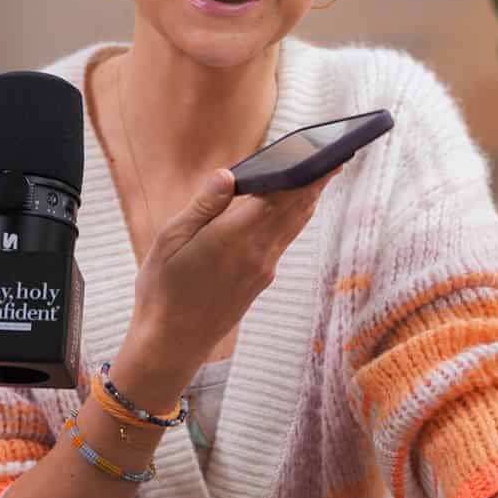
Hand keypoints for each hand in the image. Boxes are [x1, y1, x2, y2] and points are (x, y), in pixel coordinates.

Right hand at [113, 167, 338, 404]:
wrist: (171, 343)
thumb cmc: (163, 289)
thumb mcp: (171, 240)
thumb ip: (204, 205)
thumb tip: (229, 174)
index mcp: (235, 236)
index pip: (282, 196)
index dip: (308, 173)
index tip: (328, 154)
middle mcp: (258, 252)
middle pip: (296, 210)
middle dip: (316, 182)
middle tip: (334, 156)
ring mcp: (262, 269)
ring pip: (293, 227)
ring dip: (307, 201)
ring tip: (318, 177)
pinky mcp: (259, 281)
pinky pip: (283, 241)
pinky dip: (291, 219)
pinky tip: (286, 210)